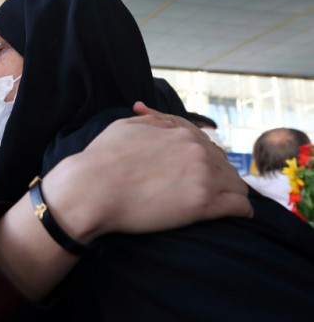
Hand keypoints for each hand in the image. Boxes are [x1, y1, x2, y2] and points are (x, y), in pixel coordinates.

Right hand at [42, 102, 252, 242]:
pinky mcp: (203, 205)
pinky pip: (240, 207)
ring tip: (222, 204)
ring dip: (231, 192)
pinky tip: (234, 214)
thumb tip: (158, 117)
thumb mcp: (125, 126)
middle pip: (224, 164)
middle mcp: (196, 151)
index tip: (198, 172)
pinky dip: (240, 210)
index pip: (207, 144)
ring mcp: (202, 177)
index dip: (203, 159)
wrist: (92, 189)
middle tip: (207, 190)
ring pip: (237, 184)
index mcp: (180, 133)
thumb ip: (151, 121)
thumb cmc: (102, 159)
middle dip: (218, 175)